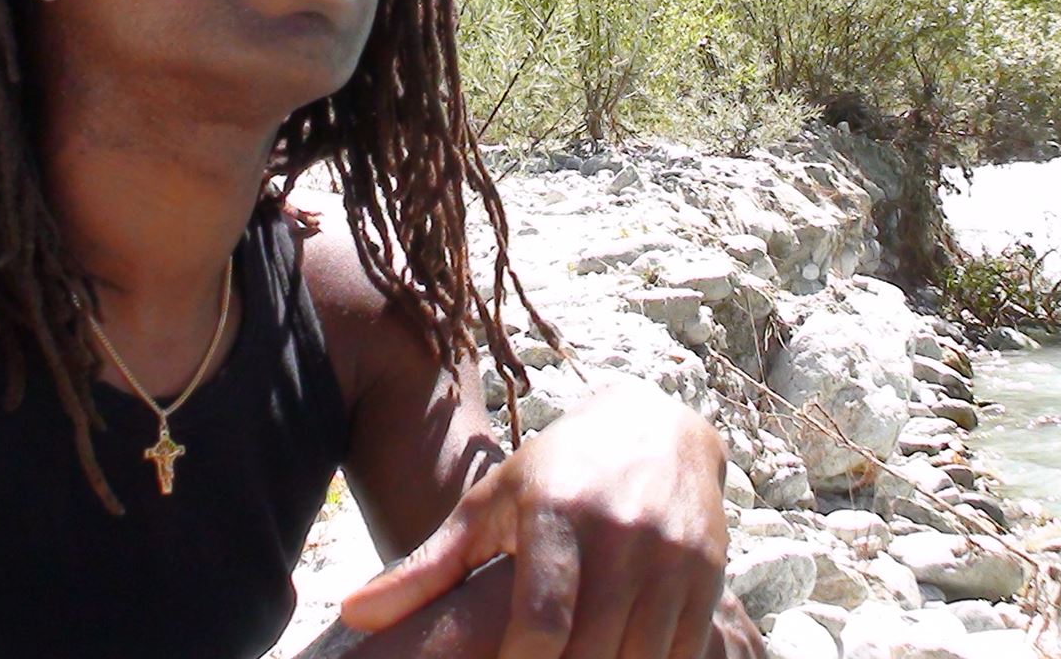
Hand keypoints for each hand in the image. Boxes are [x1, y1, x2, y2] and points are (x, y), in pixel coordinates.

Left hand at [340, 382, 733, 658]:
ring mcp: (672, 551)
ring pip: (640, 658)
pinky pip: (683, 651)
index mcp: (556, 511)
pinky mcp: (710, 569)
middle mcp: (621, 528)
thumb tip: (350, 615)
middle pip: (592, 649)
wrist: (657, 425)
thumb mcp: (488, 506)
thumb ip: (427, 566)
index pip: (542, 621)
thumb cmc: (555, 472)